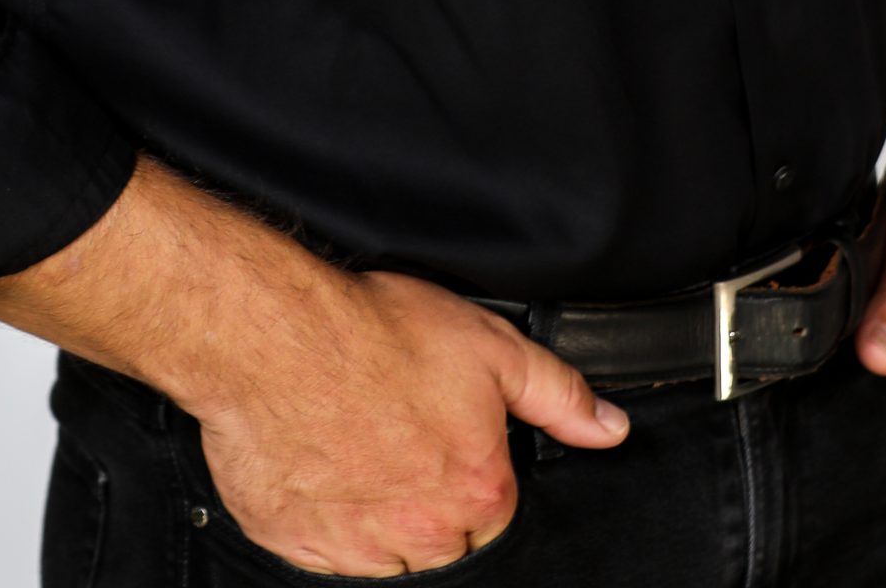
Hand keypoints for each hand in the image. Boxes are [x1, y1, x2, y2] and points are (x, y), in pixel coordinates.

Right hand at [194, 266, 629, 576]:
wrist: (276, 336)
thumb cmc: (373, 333)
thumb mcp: (491, 345)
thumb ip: (558, 394)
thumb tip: (609, 428)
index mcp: (476, 494)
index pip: (494, 508)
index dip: (473, 464)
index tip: (444, 427)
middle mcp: (421, 535)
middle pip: (442, 538)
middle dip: (429, 494)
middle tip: (398, 429)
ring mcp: (355, 546)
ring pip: (386, 551)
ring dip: (380, 512)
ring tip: (358, 442)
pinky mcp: (296, 542)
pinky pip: (324, 551)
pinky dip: (325, 517)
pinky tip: (319, 461)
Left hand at [854, 140, 885, 397]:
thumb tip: (877, 361)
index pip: (873, 394)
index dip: (842, 356)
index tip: (846, 309)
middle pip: (868, 373)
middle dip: (849, 330)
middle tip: (869, 278)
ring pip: (872, 345)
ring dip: (860, 311)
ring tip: (880, 272)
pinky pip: (883, 324)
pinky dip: (873, 297)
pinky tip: (883, 273)